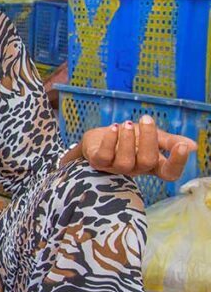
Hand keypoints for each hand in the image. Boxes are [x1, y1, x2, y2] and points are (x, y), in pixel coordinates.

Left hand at [79, 115, 196, 180]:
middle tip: (147, 118)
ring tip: (128, 124)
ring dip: (127, 140)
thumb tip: (192, 146)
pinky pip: (103, 156)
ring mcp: (116, 167)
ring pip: (125, 162)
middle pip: (147, 162)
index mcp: (153, 165)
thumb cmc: (131, 138)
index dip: (177, 163)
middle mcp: (136, 169)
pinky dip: (109, 141)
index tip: (183, 146)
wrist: (101, 137)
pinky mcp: (98, 162)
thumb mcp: (153, 137)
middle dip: (149, 139)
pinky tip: (113, 128)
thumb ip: (170, 141)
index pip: (169, 173)